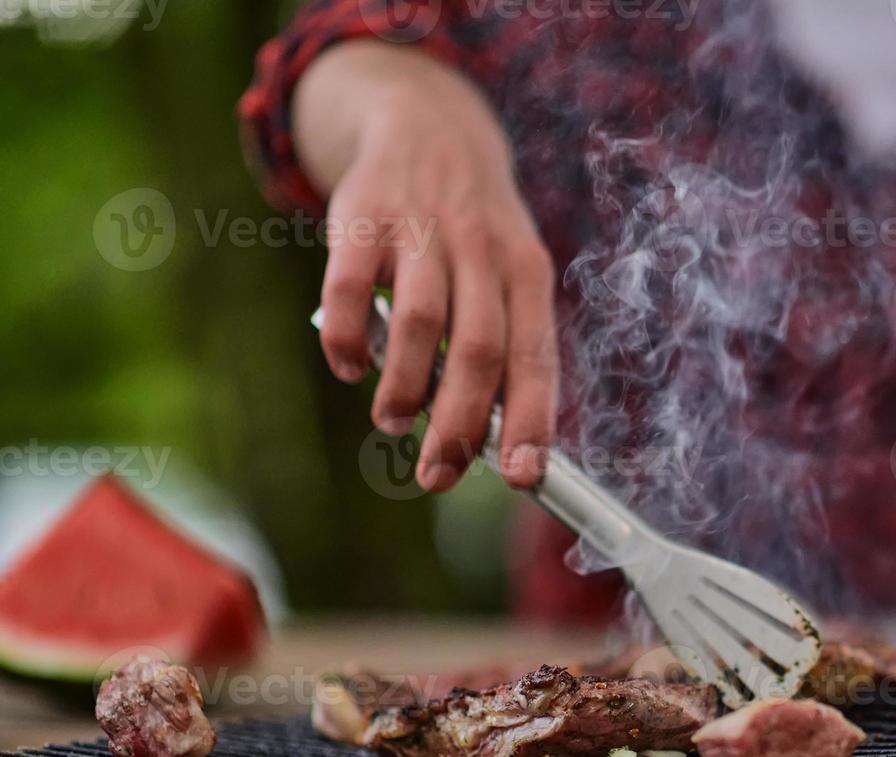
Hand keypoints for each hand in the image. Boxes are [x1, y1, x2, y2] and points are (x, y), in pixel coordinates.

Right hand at [293, 40, 556, 491]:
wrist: (426, 128)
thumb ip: (501, 348)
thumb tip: (486, 443)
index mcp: (526, 274)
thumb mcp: (506, 276)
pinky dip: (349, 339)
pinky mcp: (362, 219)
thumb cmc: (473, 235)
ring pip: (421, 323)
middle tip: (437, 474)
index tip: (521, 477)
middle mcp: (481, 250)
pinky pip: (350, 289)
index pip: (536, 358)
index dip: (530, 422)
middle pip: (479, 351)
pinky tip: (351, 367)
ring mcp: (421, 230)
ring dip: (405, 388)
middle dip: (459, 426)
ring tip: (393, 420)